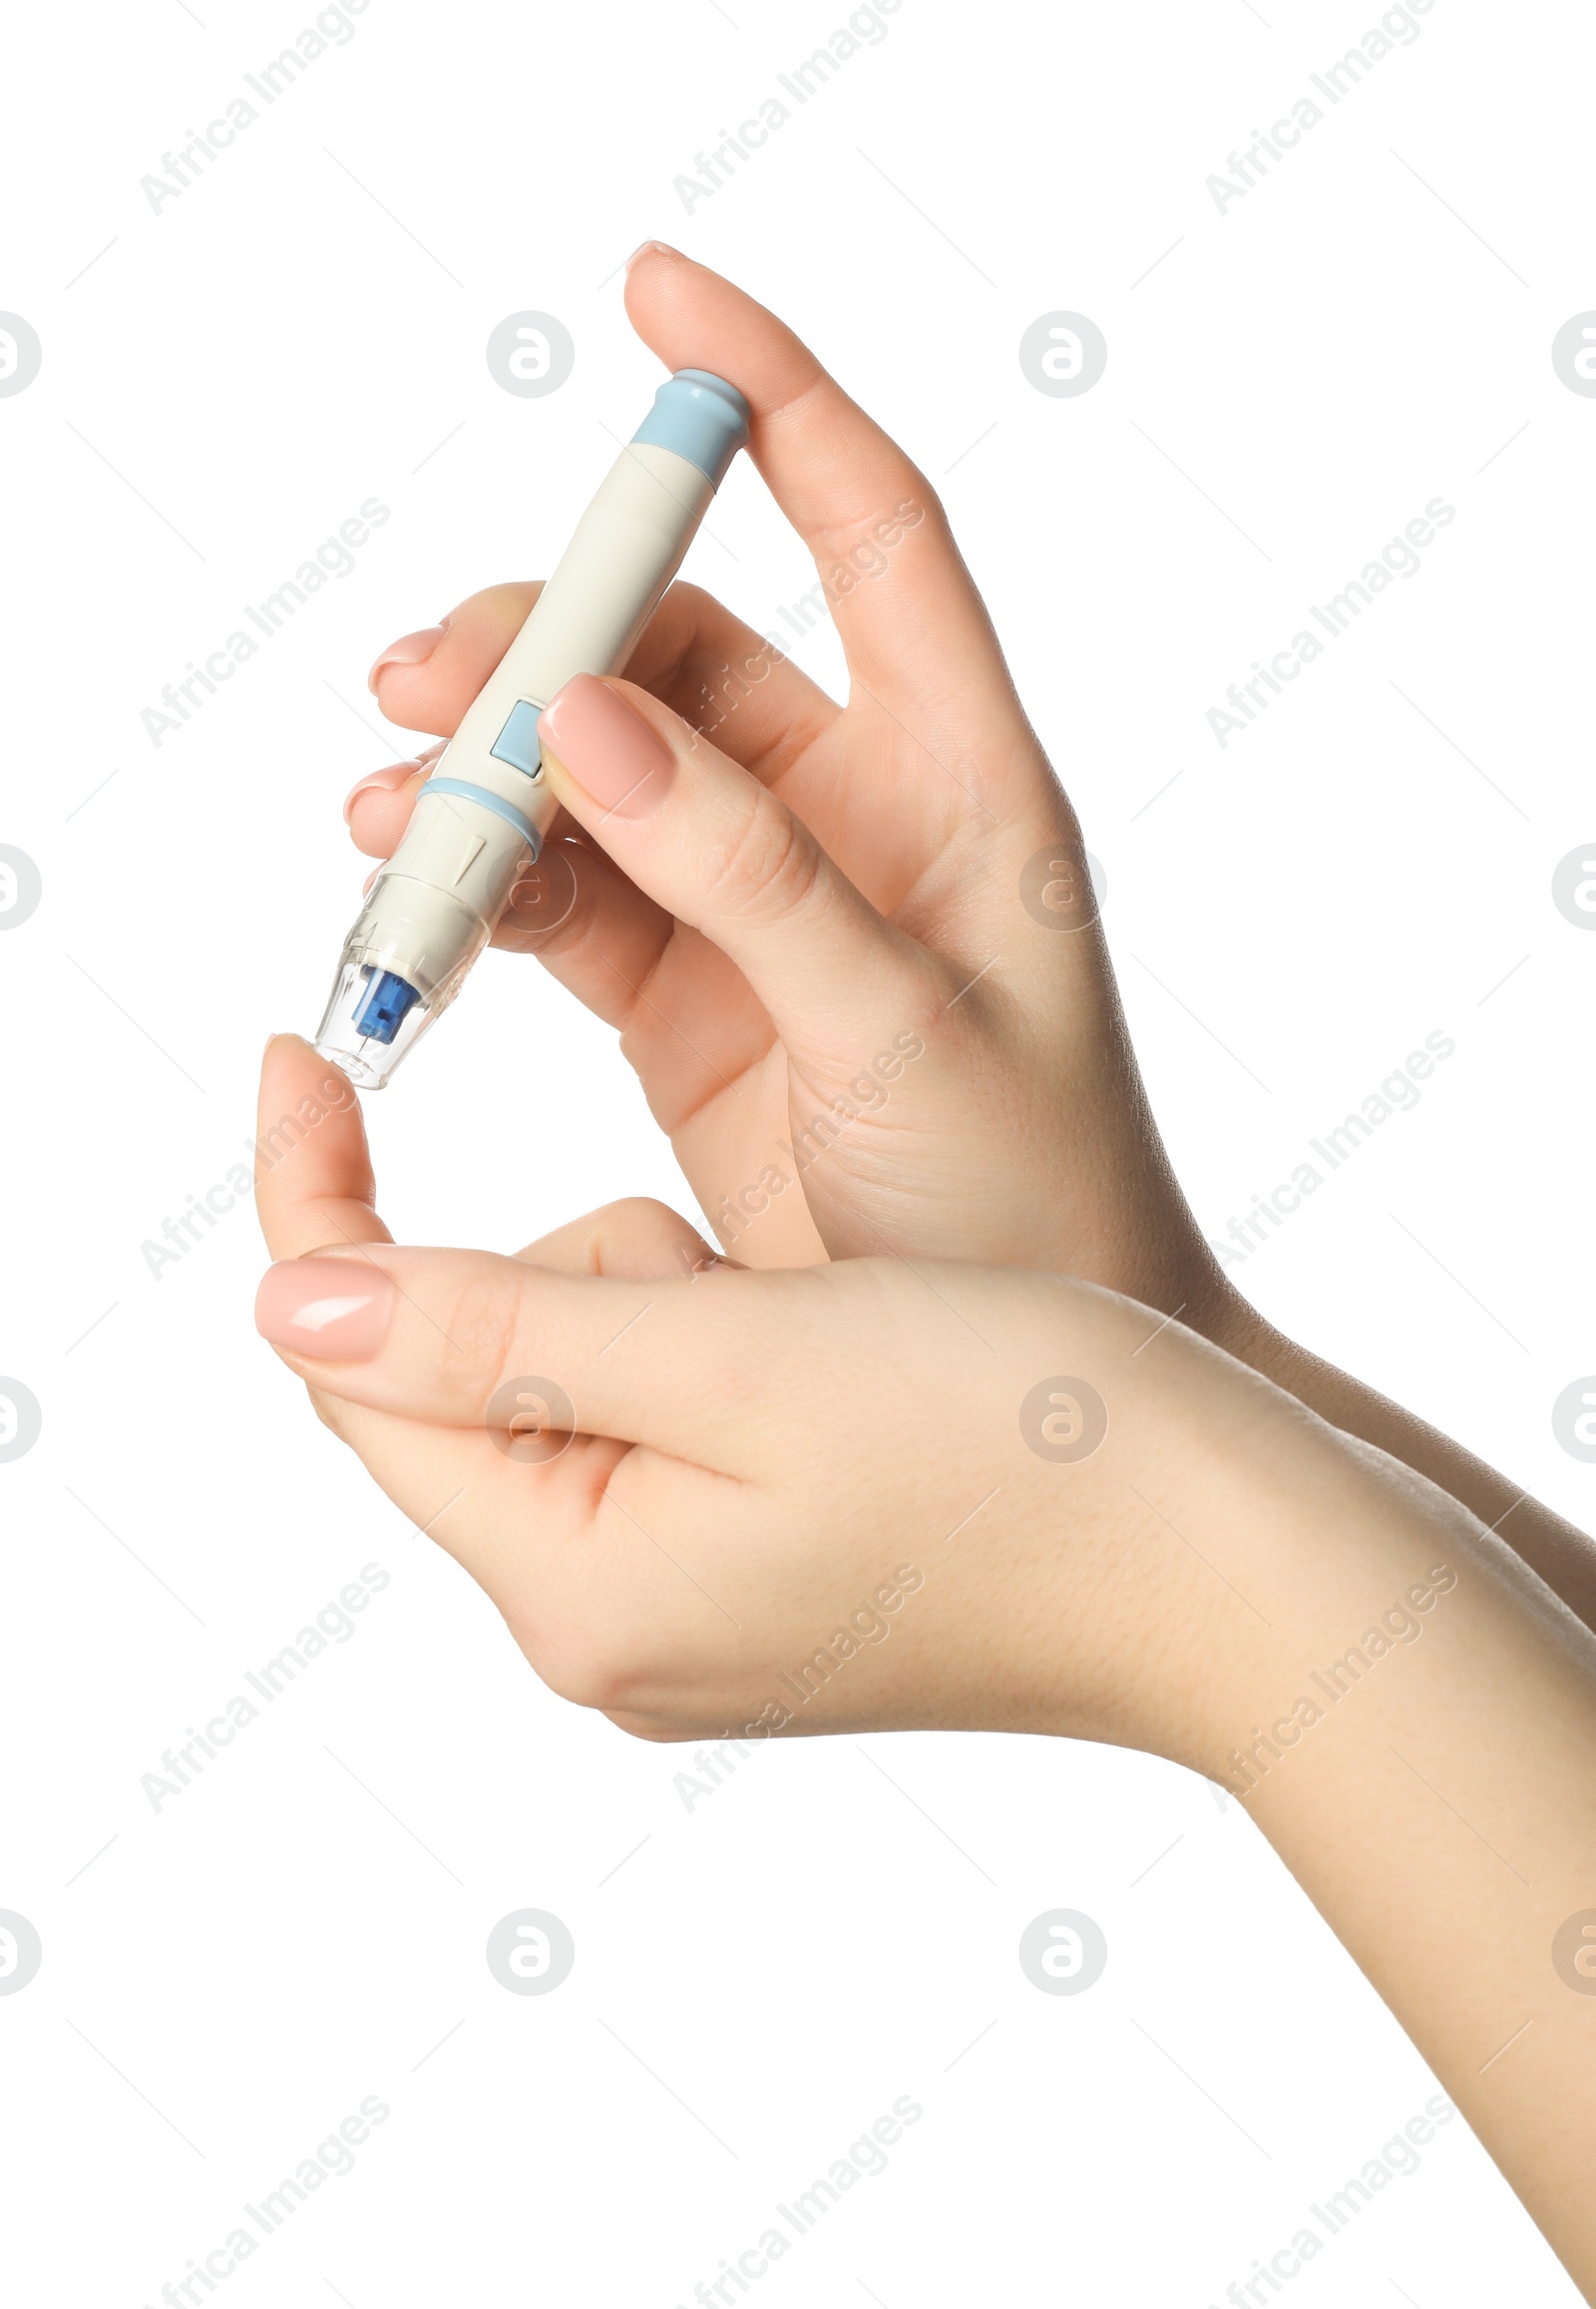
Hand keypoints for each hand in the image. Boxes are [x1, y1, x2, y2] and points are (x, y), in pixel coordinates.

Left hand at [251, 1037, 1275, 1760]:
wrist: (1243, 1564)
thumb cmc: (1024, 1442)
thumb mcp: (738, 1349)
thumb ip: (499, 1331)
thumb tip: (295, 1302)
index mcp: (581, 1591)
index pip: (360, 1374)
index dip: (315, 1198)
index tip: (302, 1040)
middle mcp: (613, 1630)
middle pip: (474, 1375)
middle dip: (565, 1261)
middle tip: (718, 1253)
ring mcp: (696, 1615)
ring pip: (582, 1377)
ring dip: (663, 1289)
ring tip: (825, 1316)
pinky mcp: (770, 1577)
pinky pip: (673, 1413)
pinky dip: (725, 1335)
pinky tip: (854, 1351)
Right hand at [350, 246, 1225, 1328]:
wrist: (1004, 1387)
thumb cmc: (1028, 1202)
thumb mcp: (905, 1031)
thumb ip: (754, 875)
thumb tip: (590, 714)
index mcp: (960, 779)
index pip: (869, 527)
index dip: (771, 397)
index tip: (657, 292)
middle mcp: (854, 813)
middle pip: (676, 650)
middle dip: (544, 642)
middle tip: (421, 692)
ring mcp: (756, 899)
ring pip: (598, 768)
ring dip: (487, 771)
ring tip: (390, 814)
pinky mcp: (683, 995)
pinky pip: (562, 894)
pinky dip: (482, 883)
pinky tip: (414, 894)